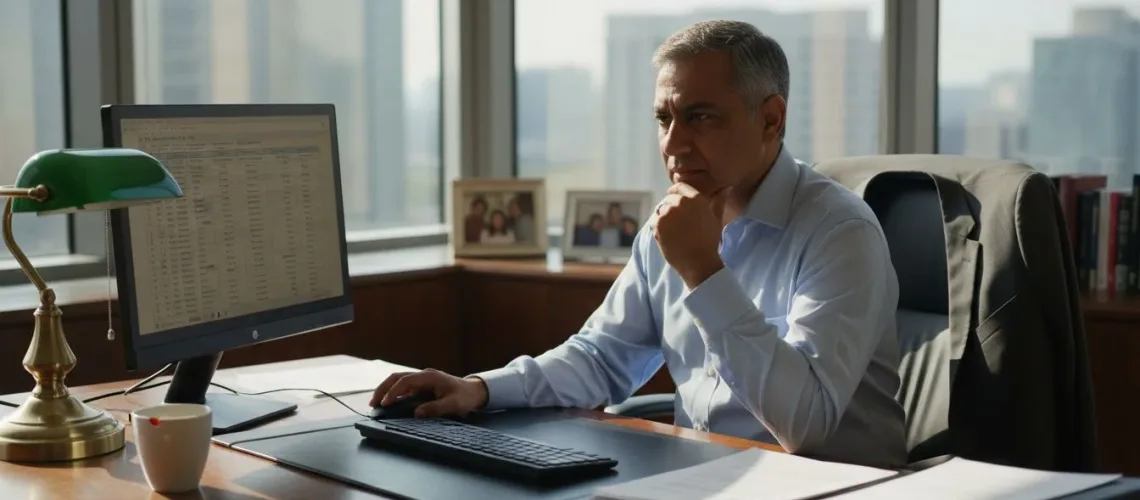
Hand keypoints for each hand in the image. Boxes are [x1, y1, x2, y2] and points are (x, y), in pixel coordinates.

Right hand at [370, 369, 488, 417]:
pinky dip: (394, 394)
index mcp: (430, 377)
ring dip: (386, 390)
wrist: (474, 391)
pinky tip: (388, 404)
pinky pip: (404, 387)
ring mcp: (422, 380)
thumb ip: (435, 408)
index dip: (393, 392)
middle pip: (397, 377)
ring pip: (398, 381)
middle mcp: (423, 375)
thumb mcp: (453, 404)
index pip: (406, 381)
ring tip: (376, 404)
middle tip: (373, 403)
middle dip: (383, 388)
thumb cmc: (464, 397)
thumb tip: (416, 413)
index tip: (384, 404)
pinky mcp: (421, 386)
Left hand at [653, 183, 724, 288]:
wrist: (699, 262)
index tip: (676, 200)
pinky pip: (653, 221)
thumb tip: (727, 187)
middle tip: (678, 222)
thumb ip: (719, 201)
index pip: (679, 186)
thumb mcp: (716, 219)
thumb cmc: (709, 241)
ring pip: (660, 209)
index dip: (677, 192)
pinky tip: (668, 235)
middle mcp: (680, 203)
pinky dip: (657, 227)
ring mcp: (667, 214)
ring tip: (674, 229)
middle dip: (671, 206)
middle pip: (669, 198)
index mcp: (695, 198)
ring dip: (664, 216)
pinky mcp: (657, 225)